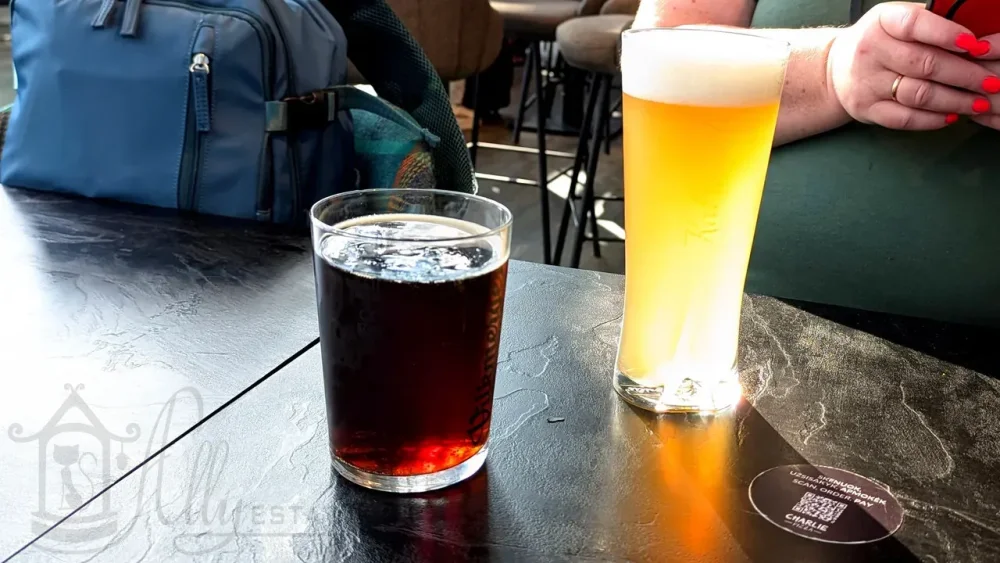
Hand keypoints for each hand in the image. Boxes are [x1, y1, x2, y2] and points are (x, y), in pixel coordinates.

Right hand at [828, 2, 998, 129]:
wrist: (835, 69)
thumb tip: (972, 37)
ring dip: (955, 100)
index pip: (915, 25)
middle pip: (925, 64)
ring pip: (919, 95)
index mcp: (882, 22)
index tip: (974, 45)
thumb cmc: (876, 42)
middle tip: (990, 81)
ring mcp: (867, 83)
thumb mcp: (894, 19)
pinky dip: (932, 119)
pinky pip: (905, 118)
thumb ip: (928, 23)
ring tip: (978, 103)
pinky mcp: (867, 109)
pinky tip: (951, 116)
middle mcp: (871, 52)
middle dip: (965, 74)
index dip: (947, 34)